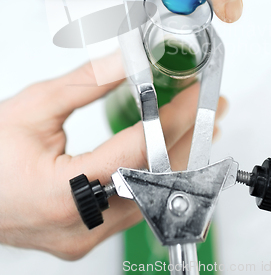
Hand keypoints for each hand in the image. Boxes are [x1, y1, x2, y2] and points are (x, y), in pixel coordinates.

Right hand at [0, 55, 226, 259]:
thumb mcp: (34, 108)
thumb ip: (86, 83)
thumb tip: (130, 60)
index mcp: (62, 192)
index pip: (139, 152)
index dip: (174, 119)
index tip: (195, 95)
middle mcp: (82, 224)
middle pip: (156, 179)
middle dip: (190, 138)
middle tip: (210, 108)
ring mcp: (88, 236)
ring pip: (153, 197)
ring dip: (179, 157)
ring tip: (198, 125)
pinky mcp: (91, 236)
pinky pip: (137, 206)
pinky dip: (158, 174)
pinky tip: (168, 150)